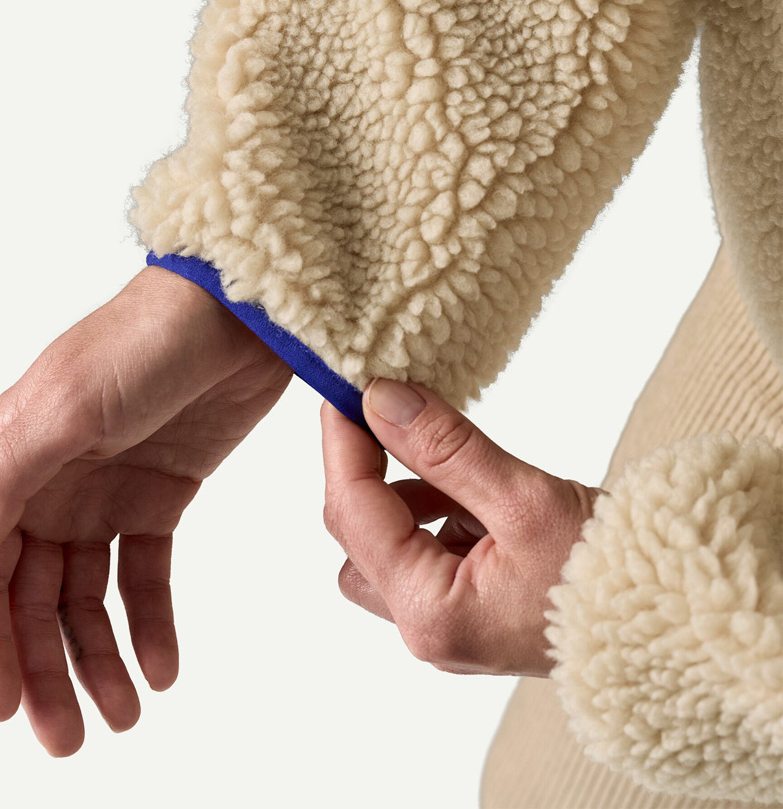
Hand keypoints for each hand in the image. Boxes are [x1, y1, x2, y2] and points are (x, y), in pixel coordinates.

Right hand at [0, 265, 290, 754]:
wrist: (237, 315)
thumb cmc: (146, 341)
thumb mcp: (68, 405)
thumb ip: (7, 479)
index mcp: (11, 464)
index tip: (5, 708)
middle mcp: (50, 485)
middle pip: (34, 598)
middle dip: (48, 669)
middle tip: (71, 738)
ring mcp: (106, 494)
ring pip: (88, 596)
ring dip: (101, 657)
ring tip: (125, 715)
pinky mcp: (162, 496)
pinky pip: (146, 572)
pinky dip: (152, 620)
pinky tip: (164, 666)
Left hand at [321, 380, 602, 677]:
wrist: (678, 623)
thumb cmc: (617, 575)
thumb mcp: (525, 498)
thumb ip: (445, 447)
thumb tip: (379, 398)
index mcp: (432, 613)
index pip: (353, 515)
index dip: (342, 445)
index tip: (344, 390)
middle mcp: (427, 630)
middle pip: (357, 539)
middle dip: (368, 474)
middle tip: (391, 417)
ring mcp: (445, 625)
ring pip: (383, 549)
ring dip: (404, 496)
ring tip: (454, 467)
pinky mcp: (464, 610)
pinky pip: (421, 554)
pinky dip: (432, 514)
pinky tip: (472, 499)